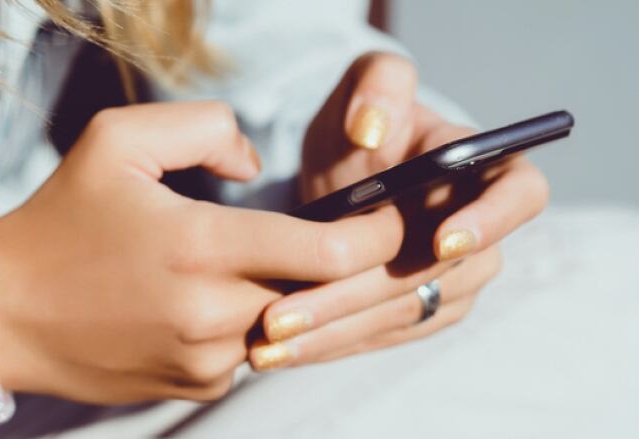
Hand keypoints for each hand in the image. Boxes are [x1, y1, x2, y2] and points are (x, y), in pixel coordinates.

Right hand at [0, 101, 408, 402]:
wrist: (3, 310)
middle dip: (342, 262)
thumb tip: (260, 163)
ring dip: (290, 290)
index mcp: (202, 245)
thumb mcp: (118, 139)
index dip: (377, 233)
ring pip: (290, 321)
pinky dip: (252, 320)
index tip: (387, 215)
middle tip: (336, 230)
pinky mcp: (198, 384)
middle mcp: (214, 312)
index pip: (331, 252)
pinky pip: (255, 350)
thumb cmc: (60, 221)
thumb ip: (207, 127)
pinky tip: (212, 298)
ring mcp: (208, 358)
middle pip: (322, 290)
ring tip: (249, 258)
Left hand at [249, 53, 548, 368]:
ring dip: (333, 332)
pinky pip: (379, 335)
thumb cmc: (364, 125)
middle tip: (285, 314)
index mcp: (484, 170)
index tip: (443, 241)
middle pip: (436, 273)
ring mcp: (454, 280)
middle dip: (357, 294)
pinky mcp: (419, 313)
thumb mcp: (367, 84)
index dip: (491, 220)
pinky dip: (330, 343)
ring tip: (268, 343)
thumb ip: (378, 83)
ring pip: (399, 313)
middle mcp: (481, 233)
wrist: (344, 177)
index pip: (520, 195)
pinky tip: (282, 352)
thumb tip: (372, 127)